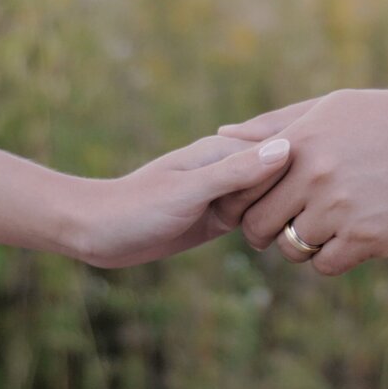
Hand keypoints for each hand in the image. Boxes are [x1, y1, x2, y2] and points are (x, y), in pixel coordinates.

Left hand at [64, 136, 289, 267]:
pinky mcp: (221, 215)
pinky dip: (264, 226)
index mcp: (225, 148)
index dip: (290, 178)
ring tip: (250, 231)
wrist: (97, 232)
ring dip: (276, 214)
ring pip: (272, 199)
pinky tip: (263, 240)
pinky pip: (256, 216)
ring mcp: (227, 191)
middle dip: (284, 200)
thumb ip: (235, 172)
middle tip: (246, 221)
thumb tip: (286, 149)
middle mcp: (230, 165)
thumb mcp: (189, 191)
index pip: (282, 154)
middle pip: (282, 178)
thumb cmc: (136, 207)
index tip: (273, 201)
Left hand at [218, 86, 387, 274]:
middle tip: (283, 226)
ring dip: (300, 245)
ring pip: (292, 248)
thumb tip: (223, 134)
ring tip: (322, 229)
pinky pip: (325, 265)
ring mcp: (341, 208)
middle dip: (265, 231)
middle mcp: (316, 176)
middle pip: (259, 225)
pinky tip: (347, 239)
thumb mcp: (330, 108)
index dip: (243, 202)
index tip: (258, 204)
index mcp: (301, 143)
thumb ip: (275, 125)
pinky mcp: (369, 237)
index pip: (242, 188)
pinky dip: (330, 258)